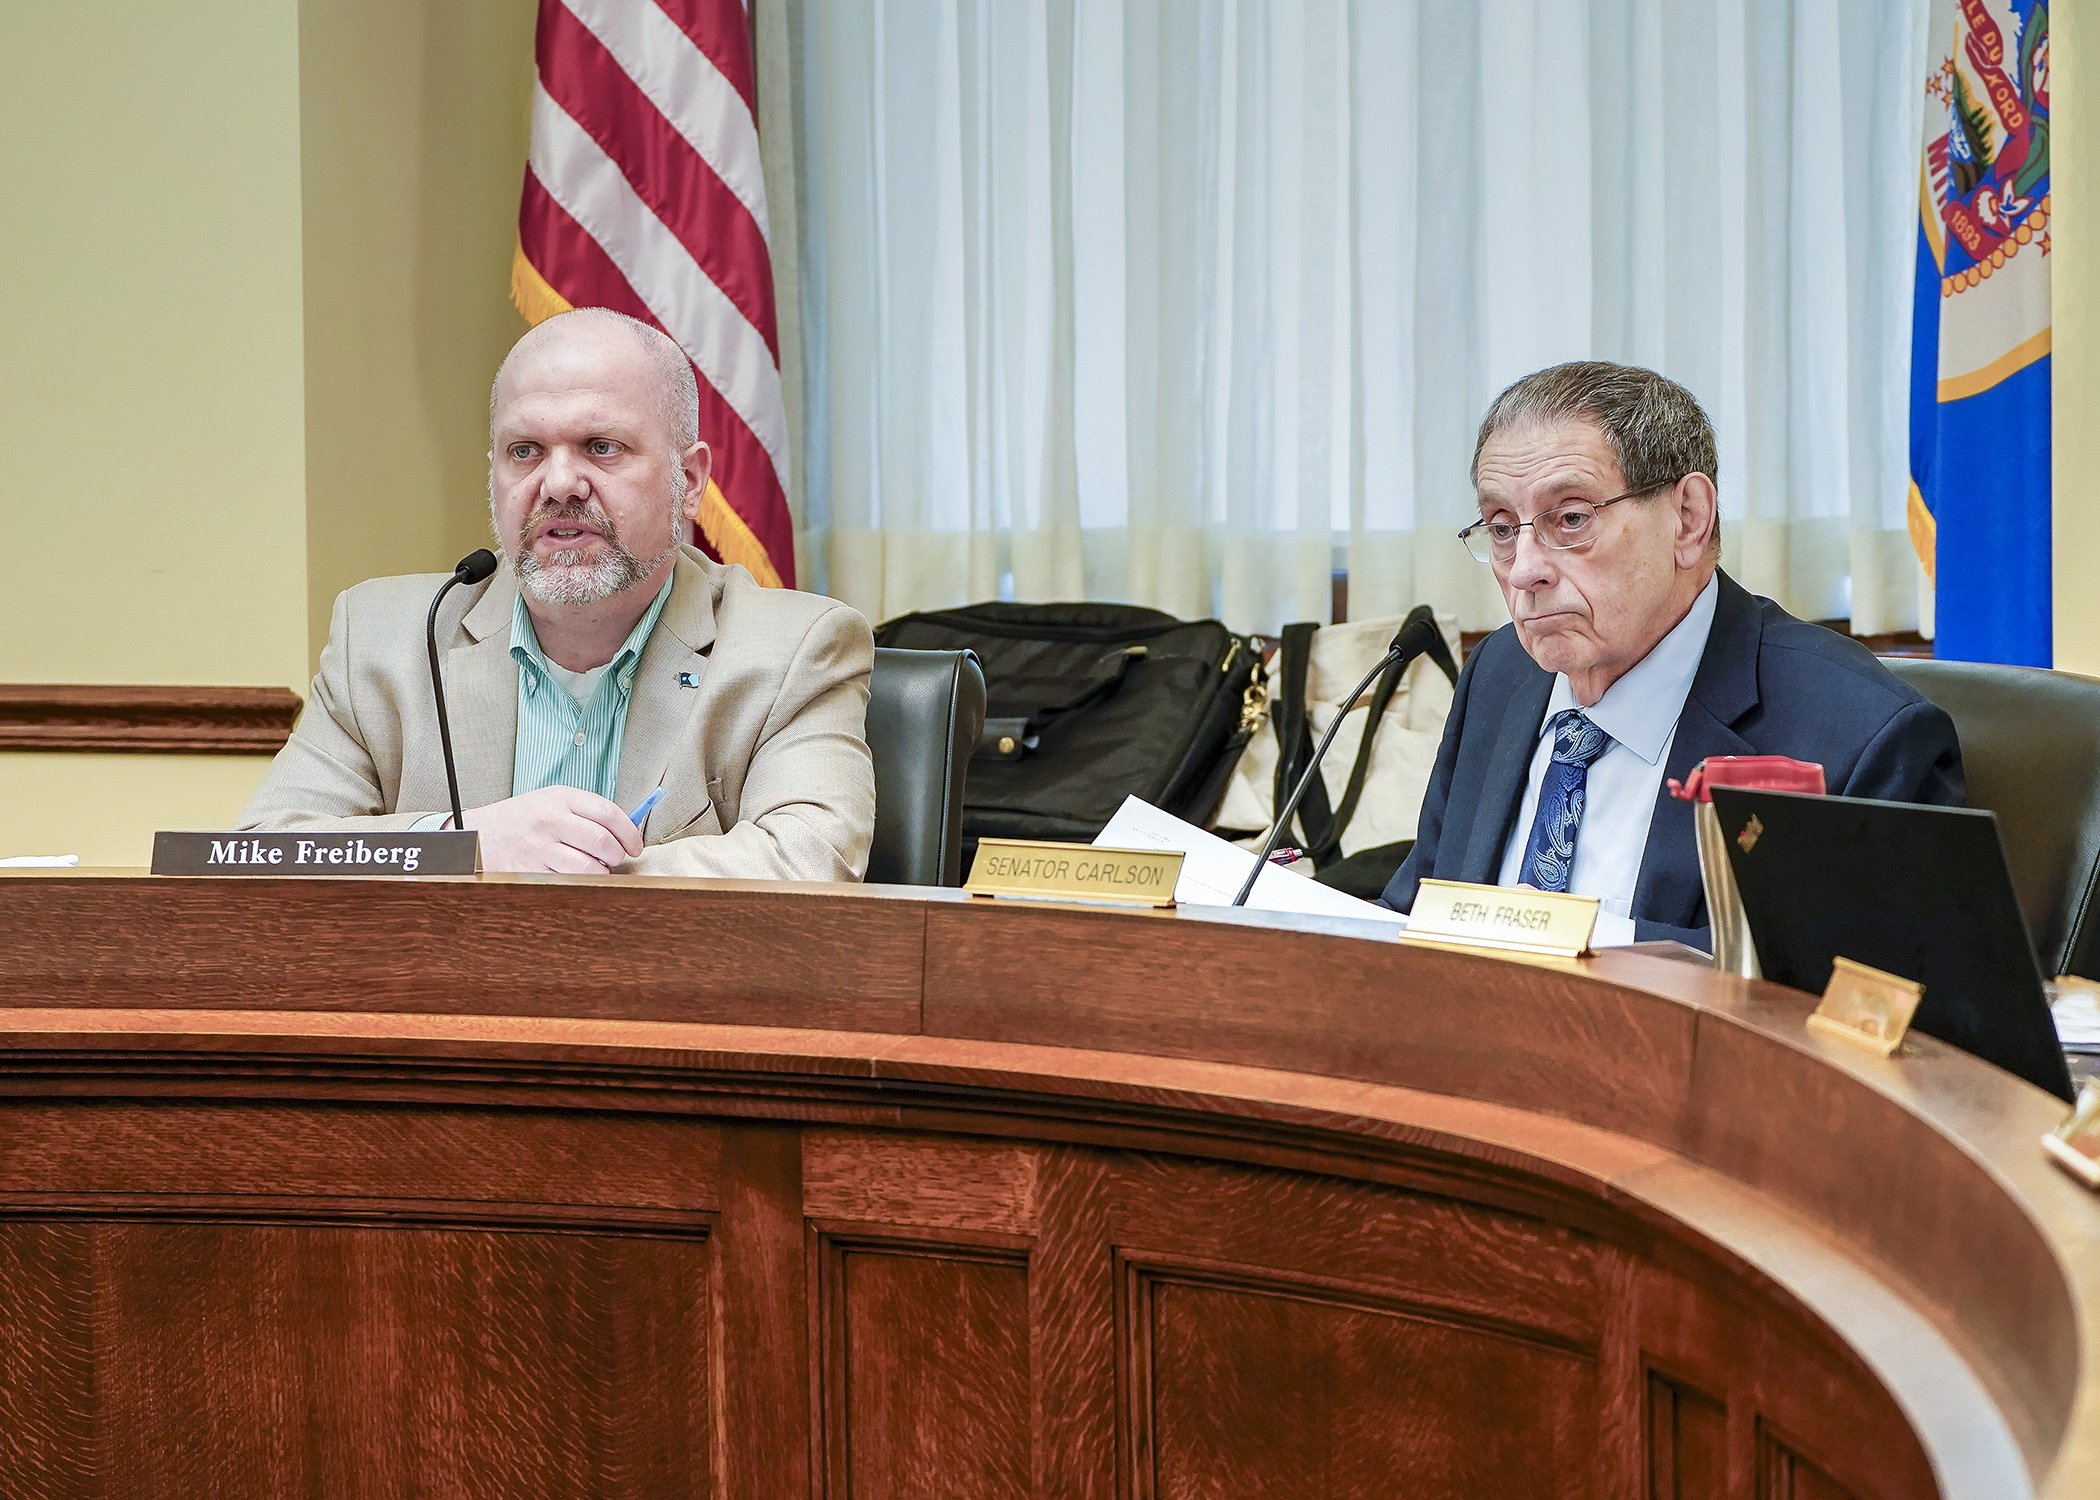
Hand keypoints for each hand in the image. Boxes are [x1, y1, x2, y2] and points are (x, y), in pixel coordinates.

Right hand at [463, 786, 642, 873]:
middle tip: (615, 858)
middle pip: (602, 841)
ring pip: (589, 867)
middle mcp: (550, 821)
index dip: (630, 832)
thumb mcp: (553, 801)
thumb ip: (588, 812)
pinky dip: (580, 883)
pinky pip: (569, 882)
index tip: (635, 845)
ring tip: (595, 867)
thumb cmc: (525, 818)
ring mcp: (539, 848)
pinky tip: (575, 875)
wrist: (482, 834)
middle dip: (617, 854)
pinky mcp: (531, 872)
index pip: (608, 813)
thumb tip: (627, 831)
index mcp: (560, 798)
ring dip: (601, 872)